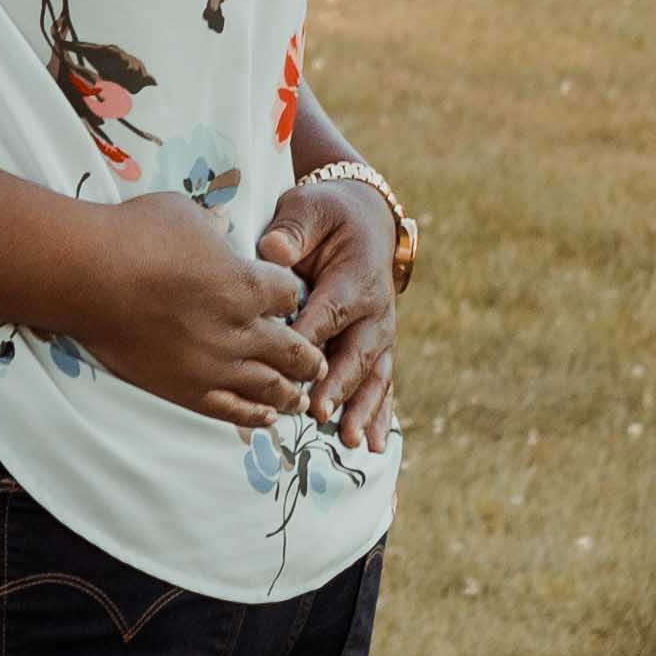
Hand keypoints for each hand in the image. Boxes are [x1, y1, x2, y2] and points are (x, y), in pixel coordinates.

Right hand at [69, 193, 320, 427]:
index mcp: (247, 284)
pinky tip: (267, 418)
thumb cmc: (133, 234)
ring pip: (271, 388)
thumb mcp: (185, 213)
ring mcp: (215, 366)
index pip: (291, 296)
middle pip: (295, 351)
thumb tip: (221, 228)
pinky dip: (255, 415)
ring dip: (290, 392)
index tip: (286, 299)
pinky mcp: (186, 390)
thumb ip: (213, 227)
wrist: (86, 277)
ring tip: (300, 398)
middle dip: (308, 356)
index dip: (291, 297)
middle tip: (316, 362)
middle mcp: (241, 330)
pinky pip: (233, 411)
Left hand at [258, 177, 400, 449]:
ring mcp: (380, 332)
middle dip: (338, 385)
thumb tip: (273, 251)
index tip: (292, 364)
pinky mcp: (379, 347)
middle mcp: (375, 310)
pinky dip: (379, 414)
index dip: (312, 338)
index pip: (330, 311)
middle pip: (356, 352)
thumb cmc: (326, 215)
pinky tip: (372, 446)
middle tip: (318, 412)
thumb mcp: (307, 209)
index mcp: (356, 276)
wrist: (364, 217)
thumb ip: (292, 231)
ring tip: (351, 440)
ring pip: (373, 375)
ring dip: (362, 409)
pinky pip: (382, 384)